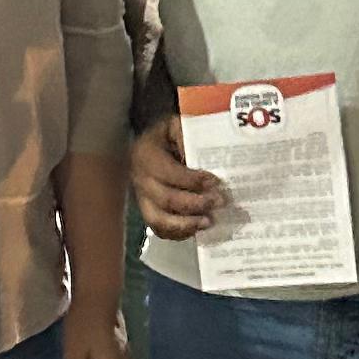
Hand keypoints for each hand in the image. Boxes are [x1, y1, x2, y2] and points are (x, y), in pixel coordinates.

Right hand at [129, 107, 222, 242]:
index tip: (216, 182)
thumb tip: (205, 159)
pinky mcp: (147, 211)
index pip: (169, 173)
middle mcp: (139, 178)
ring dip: (186, 224)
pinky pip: (159, 229)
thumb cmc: (169, 134)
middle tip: (220, 202)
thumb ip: (189, 137)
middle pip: (166, 199)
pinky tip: (197, 228)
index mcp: (145, 153)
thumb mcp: (178, 125)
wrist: (152, 143)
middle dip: (195, 204)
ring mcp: (140, 198)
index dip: (193, 180)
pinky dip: (179, 233)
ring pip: (159, 220)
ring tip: (209, 222)